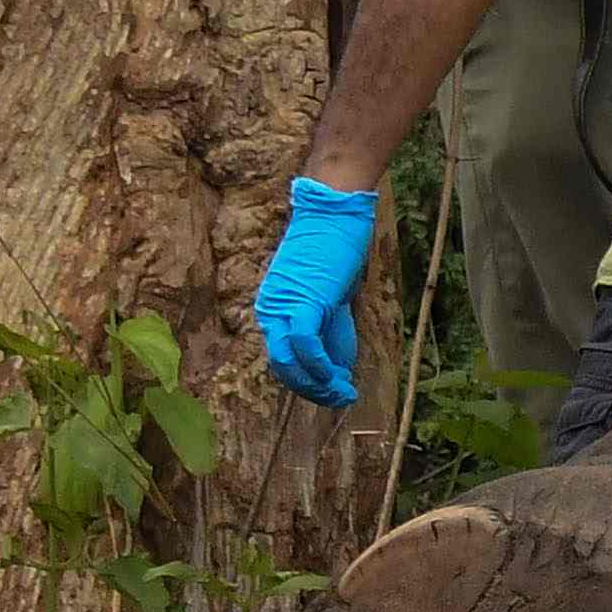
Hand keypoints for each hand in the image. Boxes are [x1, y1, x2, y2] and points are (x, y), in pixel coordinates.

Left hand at [253, 173, 383, 410]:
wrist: (335, 213)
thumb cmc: (336, 251)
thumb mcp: (331, 300)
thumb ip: (329, 333)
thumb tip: (337, 373)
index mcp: (272, 309)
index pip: (283, 359)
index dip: (308, 382)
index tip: (333, 392)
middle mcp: (269, 309)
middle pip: (281, 366)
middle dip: (311, 389)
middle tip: (338, 398)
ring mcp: (282, 306)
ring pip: (287, 362)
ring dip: (316, 384)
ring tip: (341, 392)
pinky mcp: (301, 301)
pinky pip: (303, 345)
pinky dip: (319, 366)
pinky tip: (337, 376)